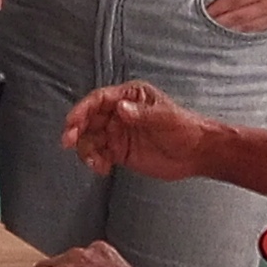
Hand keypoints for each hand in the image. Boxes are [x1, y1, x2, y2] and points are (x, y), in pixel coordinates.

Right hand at [58, 79, 215, 180]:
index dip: (82, 110)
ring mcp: (119, 133)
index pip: (99, 100)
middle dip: (76, 130)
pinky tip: (102, 169)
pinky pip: (100, 155)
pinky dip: (96, 162)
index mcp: (130, 97)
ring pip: (91, 139)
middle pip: (89, 119)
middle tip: (69, 142)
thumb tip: (120, 108)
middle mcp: (120, 113)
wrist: (196, 154)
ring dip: (86, 150)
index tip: (72, 123)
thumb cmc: (185, 128)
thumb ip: (141, 113)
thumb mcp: (165, 117)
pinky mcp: (120, 152)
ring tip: (93, 162)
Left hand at [203, 0, 266, 35]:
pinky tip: (242, 28)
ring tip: (218, 27)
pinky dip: (249, 29)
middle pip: (238, 17)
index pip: (233, 2)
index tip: (204, 9)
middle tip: (205, 22)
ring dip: (232, 27)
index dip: (217, 7)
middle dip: (221, 20)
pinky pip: (263, 27)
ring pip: (250, 26)